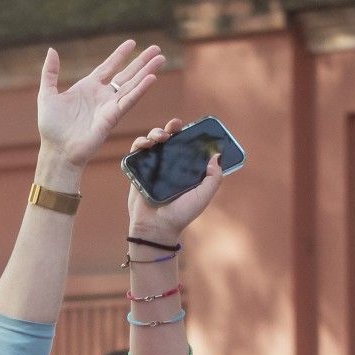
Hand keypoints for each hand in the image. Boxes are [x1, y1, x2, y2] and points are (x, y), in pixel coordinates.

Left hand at [36, 40, 162, 171]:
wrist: (57, 150)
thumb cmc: (51, 127)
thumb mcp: (47, 95)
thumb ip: (50, 73)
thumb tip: (52, 50)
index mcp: (88, 88)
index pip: (108, 66)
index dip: (119, 55)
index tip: (132, 43)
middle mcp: (102, 96)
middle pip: (126, 74)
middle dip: (141, 62)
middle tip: (157, 49)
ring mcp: (109, 106)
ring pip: (132, 85)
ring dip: (147, 72)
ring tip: (161, 59)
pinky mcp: (112, 117)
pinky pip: (129, 100)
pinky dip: (140, 89)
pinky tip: (152, 78)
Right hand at [126, 118, 224, 244]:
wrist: (157, 227)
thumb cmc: (181, 214)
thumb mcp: (204, 195)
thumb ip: (214, 177)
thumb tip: (217, 154)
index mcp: (185, 169)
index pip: (187, 145)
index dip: (189, 133)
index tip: (191, 126)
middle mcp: (169, 165)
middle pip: (170, 138)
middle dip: (172, 128)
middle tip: (174, 126)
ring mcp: (153, 166)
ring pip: (153, 141)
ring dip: (156, 132)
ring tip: (160, 137)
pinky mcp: (138, 170)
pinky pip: (137, 151)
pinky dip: (140, 143)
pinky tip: (145, 144)